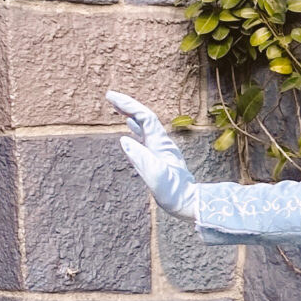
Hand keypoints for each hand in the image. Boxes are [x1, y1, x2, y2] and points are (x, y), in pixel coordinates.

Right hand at [108, 92, 198, 216]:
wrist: (190, 203)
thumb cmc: (173, 193)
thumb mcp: (155, 175)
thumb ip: (140, 158)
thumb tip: (123, 140)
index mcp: (159, 144)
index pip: (144, 116)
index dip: (128, 104)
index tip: (111, 97)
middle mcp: (161, 143)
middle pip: (144, 117)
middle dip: (128, 105)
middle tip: (110, 97)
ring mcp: (160, 150)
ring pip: (144, 126)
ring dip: (131, 114)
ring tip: (117, 107)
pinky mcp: (159, 158)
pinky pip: (145, 137)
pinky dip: (135, 128)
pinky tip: (129, 128)